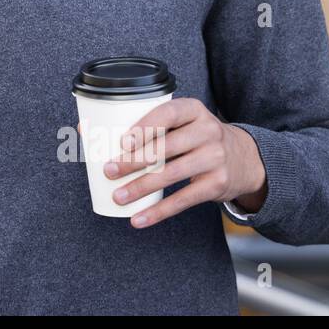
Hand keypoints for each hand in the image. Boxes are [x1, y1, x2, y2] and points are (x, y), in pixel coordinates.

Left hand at [84, 98, 267, 228]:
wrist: (244, 158)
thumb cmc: (195, 137)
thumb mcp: (181, 123)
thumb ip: (145, 124)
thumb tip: (85, 129)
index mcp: (193, 110)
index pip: (167, 114)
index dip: (144, 127)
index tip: (122, 142)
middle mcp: (207, 130)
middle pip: (166, 147)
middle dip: (134, 161)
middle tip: (110, 171)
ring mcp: (215, 158)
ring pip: (172, 174)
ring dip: (141, 187)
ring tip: (119, 196)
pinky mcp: (217, 184)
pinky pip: (183, 199)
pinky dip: (159, 211)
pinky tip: (139, 218)